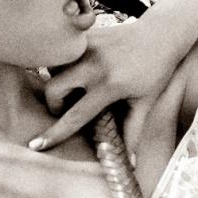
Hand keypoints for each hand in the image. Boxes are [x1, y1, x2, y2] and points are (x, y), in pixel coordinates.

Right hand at [32, 20, 181, 153]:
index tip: (36, 145)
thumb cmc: (155, 72)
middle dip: (54, 103)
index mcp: (109, 85)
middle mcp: (93, 64)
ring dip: (58, 81)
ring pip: (53, 68)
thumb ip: (133, 132)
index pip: (75, 115)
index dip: (55, 133)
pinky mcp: (85, 36)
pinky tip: (81, 68)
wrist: (161, 34)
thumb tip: (130, 162)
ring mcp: (87, 47)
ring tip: (76, 85)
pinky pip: (62, 53)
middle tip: (68, 107)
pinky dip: (64, 65)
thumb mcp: (145, 103)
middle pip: (53, 88)